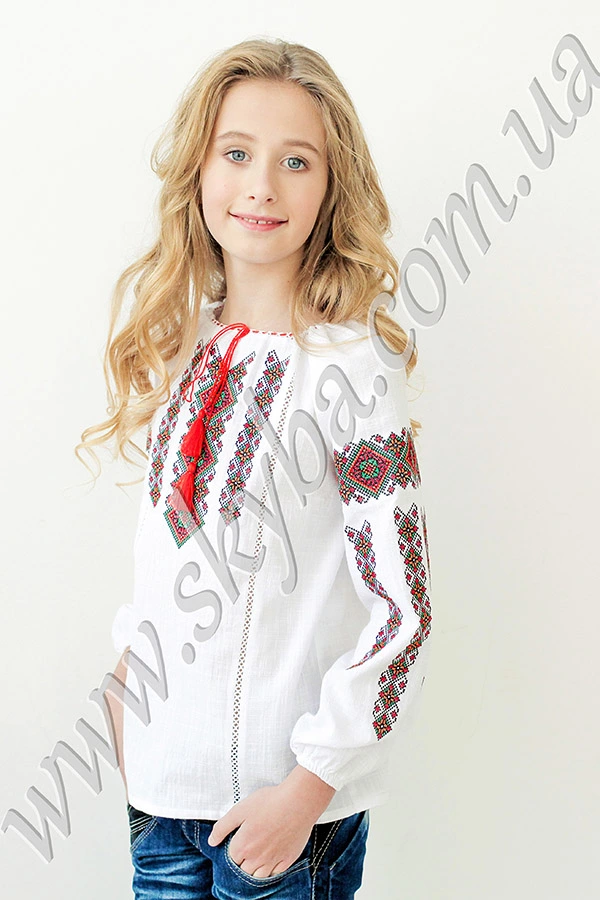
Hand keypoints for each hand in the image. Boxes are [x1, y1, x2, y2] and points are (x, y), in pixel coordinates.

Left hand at [206, 765, 335, 878]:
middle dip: (242, 861)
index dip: (233, 849)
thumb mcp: (240, 809)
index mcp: (243, 846)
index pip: (231, 858)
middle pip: (243, 870)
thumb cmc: (270, 802)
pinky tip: (270, 861)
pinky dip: (270, 871)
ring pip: (258, 876)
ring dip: (254, 870)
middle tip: (248, 846)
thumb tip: (212, 841)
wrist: (299, 801)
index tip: (237, 840)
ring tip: (256, 856)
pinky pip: (275, 874)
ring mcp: (273, 861)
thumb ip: (223, 826)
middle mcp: (257, 858)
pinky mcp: (288, 860)